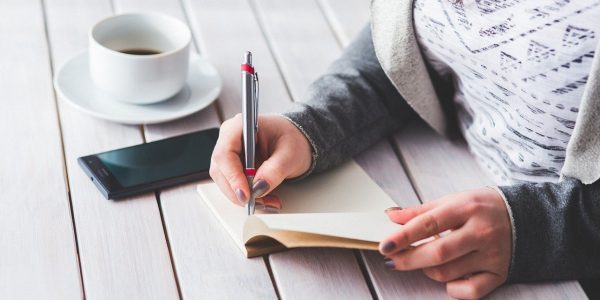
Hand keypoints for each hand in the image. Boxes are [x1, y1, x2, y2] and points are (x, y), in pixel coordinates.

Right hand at [209, 114, 312, 205]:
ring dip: (244, 197)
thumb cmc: (292, 139)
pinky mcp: (233, 167)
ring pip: (225, 181)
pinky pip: (233, 186)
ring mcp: (229, 153)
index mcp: (241, 126)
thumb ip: (275, 170)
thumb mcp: (290, 154)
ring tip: (268, 202)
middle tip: (260, 202)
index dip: (232, 176)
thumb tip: (259, 187)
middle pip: (221, 170)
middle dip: (239, 191)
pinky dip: (247, 196)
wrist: (296, 142)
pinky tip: (264, 199)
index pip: (225, 153)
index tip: (246, 193)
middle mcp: (230, 138)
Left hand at [379, 187, 510, 298]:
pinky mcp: (500, 274)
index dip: (403, 236)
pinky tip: (448, 277)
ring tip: (425, 260)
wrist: (527, 217)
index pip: (428, 224)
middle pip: (437, 253)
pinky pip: (469, 292)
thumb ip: (421, 211)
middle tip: (391, 260)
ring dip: (427, 270)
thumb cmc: (482, 207)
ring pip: (448, 273)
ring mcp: (492, 255)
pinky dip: (452, 288)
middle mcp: (481, 232)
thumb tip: (391, 216)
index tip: (385, 245)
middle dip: (408, 259)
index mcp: (467, 208)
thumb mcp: (453, 200)